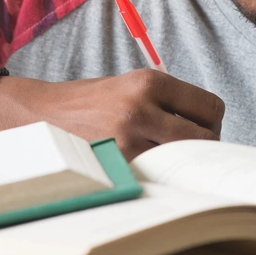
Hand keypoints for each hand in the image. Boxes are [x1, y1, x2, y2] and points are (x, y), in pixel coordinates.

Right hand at [8, 69, 225, 159]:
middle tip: (186, 148)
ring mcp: (128, 139)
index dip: (211, 122)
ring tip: (165, 156)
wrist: (44, 113)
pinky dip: (158, 172)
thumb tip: (210, 129)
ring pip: (183, 159)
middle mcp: (142, 107)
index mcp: (150, 81)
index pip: (210, 107)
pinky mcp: (116, 163)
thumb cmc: (94, 101)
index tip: (200, 128)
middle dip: (202, 144)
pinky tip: (145, 165)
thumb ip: (169, 102)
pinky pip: (157, 173)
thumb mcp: (132, 86)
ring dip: (180, 161)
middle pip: (205, 136)